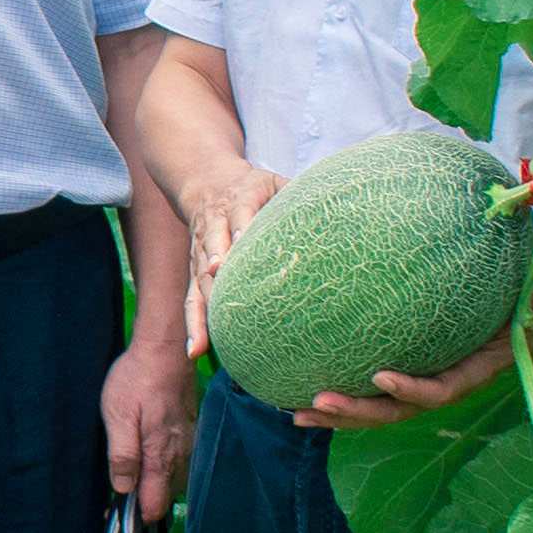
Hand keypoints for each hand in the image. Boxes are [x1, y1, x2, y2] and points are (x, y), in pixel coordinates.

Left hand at [102, 335, 192, 521]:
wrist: (166, 349)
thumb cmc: (137, 379)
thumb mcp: (118, 416)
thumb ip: (123, 455)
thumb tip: (123, 489)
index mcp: (161, 455)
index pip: (155, 505)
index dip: (136, 514)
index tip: (117, 511)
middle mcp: (180, 455)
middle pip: (165, 497)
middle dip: (145, 501)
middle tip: (119, 488)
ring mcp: (188, 443)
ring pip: (174, 480)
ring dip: (154, 484)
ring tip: (130, 472)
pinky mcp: (190, 432)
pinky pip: (180, 462)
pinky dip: (164, 467)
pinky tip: (148, 454)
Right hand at [170, 159, 279, 361]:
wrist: (207, 183)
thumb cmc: (254, 188)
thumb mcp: (274, 181)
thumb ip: (297, 195)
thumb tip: (339, 207)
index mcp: (239, 200)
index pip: (240, 212)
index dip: (241, 225)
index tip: (243, 238)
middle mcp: (214, 227)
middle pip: (213, 247)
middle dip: (215, 263)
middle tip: (219, 275)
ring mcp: (201, 252)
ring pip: (200, 281)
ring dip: (202, 309)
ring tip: (205, 338)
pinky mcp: (196, 271)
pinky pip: (193, 299)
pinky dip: (194, 324)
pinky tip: (195, 350)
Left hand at [304, 242, 532, 430]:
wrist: (521, 325)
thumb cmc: (525, 311)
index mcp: (469, 374)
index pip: (438, 391)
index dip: (411, 389)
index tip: (380, 376)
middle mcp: (440, 387)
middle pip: (394, 411)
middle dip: (356, 412)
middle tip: (317, 401)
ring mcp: (418, 387)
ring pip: (375, 410)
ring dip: (336, 414)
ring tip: (296, 413)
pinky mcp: (403, 380)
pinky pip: (369, 396)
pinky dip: (337, 400)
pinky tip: (297, 398)